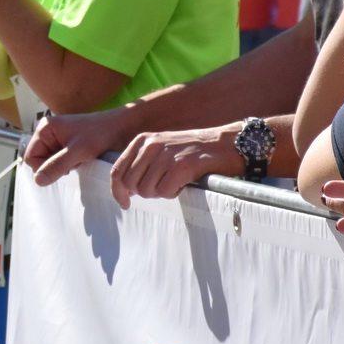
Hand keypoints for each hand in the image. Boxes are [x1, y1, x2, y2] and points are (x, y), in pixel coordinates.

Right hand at [25, 107, 134, 183]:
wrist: (122, 128)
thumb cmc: (100, 133)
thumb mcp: (78, 151)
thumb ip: (56, 165)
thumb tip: (38, 181)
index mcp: (45, 128)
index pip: (31, 157)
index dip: (43, 167)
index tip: (64, 167)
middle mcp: (49, 133)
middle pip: (39, 160)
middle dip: (54, 166)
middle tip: (73, 163)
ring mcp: (58, 140)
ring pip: (50, 163)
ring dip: (63, 167)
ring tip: (79, 160)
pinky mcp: (68, 146)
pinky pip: (60, 162)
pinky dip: (70, 165)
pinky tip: (82, 160)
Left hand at [109, 126, 243, 206]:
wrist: (226, 144)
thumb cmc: (192, 151)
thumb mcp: (161, 149)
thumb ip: (141, 165)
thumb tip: (125, 191)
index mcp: (142, 141)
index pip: (117, 171)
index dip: (117, 191)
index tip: (125, 203)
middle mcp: (150, 145)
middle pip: (131, 185)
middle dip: (145, 192)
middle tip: (164, 186)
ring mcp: (165, 155)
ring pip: (147, 191)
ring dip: (162, 192)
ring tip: (176, 181)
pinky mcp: (181, 166)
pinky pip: (165, 192)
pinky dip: (174, 193)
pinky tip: (184, 183)